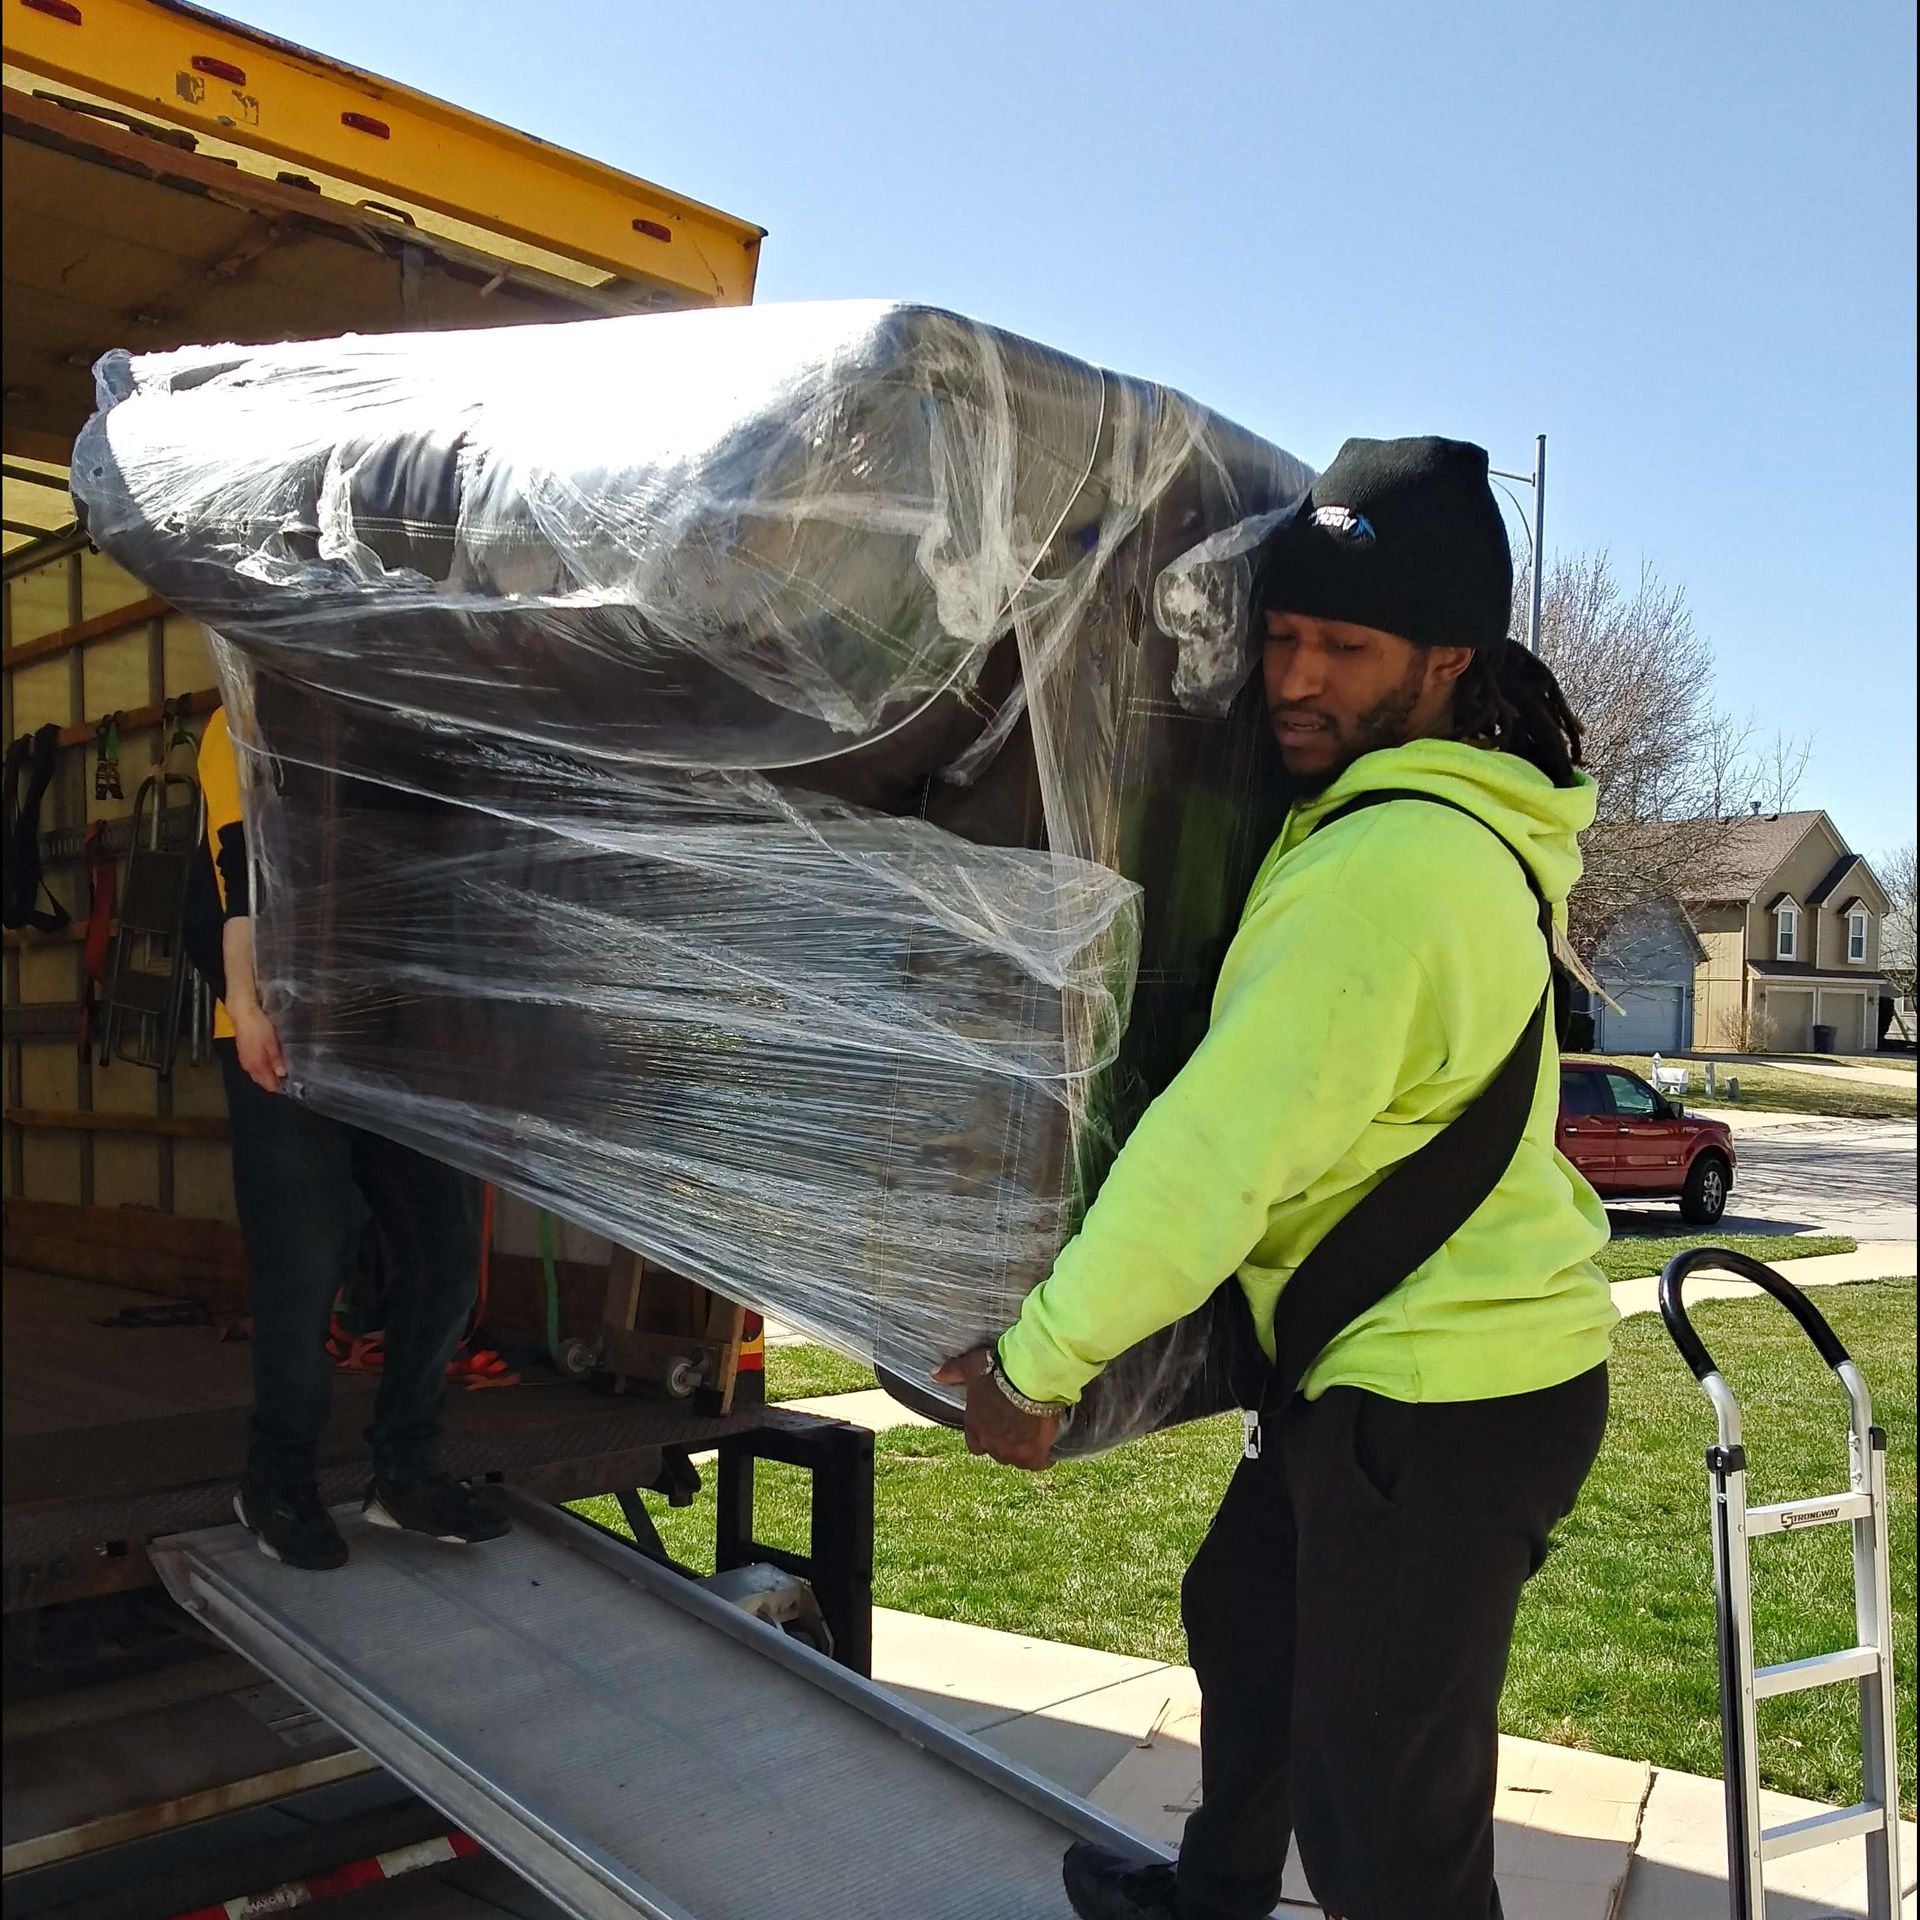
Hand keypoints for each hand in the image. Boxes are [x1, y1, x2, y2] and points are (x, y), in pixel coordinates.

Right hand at [231, 1004, 285, 1093]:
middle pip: (262, 1081)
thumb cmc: (258, 1028)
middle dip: (273, 1083)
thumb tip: (282, 1074)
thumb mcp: (272, 1044)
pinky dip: (262, 1070)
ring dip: (267, 1077)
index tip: (290, 1087)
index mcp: (256, 1066)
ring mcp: (245, 1061)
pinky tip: (269, 1065)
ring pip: (257, 1075)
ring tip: (281, 1073)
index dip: (279, 1087)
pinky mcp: (243, 1055)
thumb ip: (276, 1060)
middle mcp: (248, 1067)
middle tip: (287, 1080)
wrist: (243, 1015)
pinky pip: (253, 1068)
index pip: (268, 1084)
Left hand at [932, 1347, 1059, 1470]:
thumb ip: (953, 1372)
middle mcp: (990, 1444)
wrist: (1029, 1380)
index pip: (975, 1443)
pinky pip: (1038, 1463)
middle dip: (1005, 1441)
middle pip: (997, 1451)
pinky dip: (1043, 1457)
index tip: (995, 1426)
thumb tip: (934, 1374)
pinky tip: (1048, 1447)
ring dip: (1023, 1449)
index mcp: (975, 1426)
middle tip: (1017, 1426)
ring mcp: (1012, 1452)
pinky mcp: (1033, 1455)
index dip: (985, 1435)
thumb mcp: (972, 1366)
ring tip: (1034, 1435)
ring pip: (1017, 1458)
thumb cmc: (999, 1371)